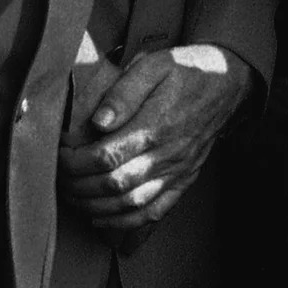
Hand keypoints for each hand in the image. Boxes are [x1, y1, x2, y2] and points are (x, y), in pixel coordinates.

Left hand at [58, 44, 252, 234]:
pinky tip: (103, 218)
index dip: (75, 162)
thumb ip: (125, 92)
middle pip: (113, 184)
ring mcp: (178, 169)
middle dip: (78, 186)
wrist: (228, 82)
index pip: (105, 156)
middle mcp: (168, 153)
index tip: (59, 155)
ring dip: (95, 206)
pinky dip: (126, 221)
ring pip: (130, 202)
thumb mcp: (155, 65)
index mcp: (157, 125)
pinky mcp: (185, 178)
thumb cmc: (187, 70)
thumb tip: (98, 121)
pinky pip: (155, 210)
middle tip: (59, 178)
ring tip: (73, 198)